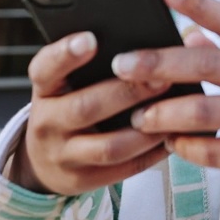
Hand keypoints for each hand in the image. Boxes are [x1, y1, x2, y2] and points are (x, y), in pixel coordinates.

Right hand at [10, 31, 172, 194]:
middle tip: (161, 76)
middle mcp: (47, 123)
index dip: (66, 54)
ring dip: (146, 130)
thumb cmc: (68, 105)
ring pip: (109, 146)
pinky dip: (152, 152)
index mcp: (45, 89)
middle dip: (127, 92)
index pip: (45, 69)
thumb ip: (93, 64)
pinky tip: (174, 136)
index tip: (91, 38)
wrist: (44, 161)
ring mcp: (63, 156)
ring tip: (175, 111)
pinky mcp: (83, 180)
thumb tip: (142, 44)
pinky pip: (124, 169)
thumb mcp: (66, 83)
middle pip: (86, 108)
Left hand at [111, 0, 219, 186]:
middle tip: (122, 65)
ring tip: (138, 116)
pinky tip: (169, 142)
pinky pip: (217, 152)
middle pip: (211, 65)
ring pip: (208, 112)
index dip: (199, 3)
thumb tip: (188, 32)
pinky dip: (186, 147)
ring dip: (165, 113)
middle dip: (160, 64)